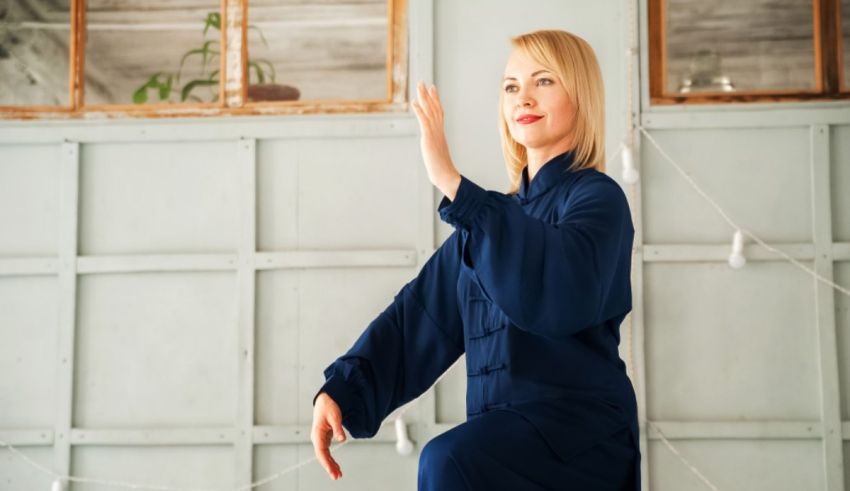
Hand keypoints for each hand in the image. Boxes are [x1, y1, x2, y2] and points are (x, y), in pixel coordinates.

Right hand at [311, 391, 346, 479]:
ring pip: (324, 455)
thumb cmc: (329, 406)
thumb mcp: (335, 416)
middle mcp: (317, 438)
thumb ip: (338, 428)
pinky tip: (336, 466)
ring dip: (331, 464)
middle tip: (337, 476)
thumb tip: (342, 439)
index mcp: (317, 433)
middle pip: (322, 456)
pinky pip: (327, 451)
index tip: (332, 471)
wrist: (326, 399)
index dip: (326, 462)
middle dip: (329, 467)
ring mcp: (320, 438)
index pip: (321, 451)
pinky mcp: (325, 438)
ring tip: (338, 474)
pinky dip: (331, 459)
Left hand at [411, 80, 460, 198]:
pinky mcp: (429, 138)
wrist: (446, 175)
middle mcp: (438, 130)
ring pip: (430, 111)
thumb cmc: (442, 169)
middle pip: (434, 108)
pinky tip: (414, 102)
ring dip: (424, 97)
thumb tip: (434, 149)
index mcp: (440, 133)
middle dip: (429, 94)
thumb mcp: (437, 154)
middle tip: (424, 82)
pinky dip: (419, 111)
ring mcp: (434, 133)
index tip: (432, 88)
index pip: (438, 112)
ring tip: (420, 86)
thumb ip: (436, 148)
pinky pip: (424, 121)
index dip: (435, 99)